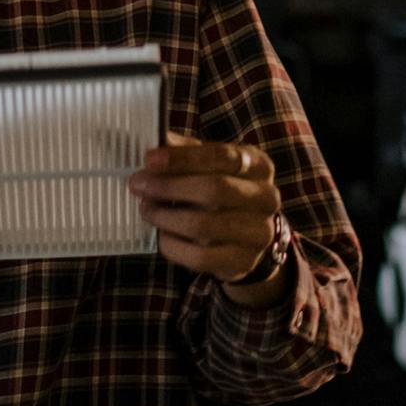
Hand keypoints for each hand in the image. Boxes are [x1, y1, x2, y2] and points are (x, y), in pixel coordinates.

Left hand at [129, 133, 285, 302]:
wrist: (247, 239)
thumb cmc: (223, 193)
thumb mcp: (211, 166)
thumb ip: (187, 153)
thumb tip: (157, 142)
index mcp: (258, 166)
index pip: (222, 156)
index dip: (183, 158)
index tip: (149, 159)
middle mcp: (266, 198)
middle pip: (214, 190)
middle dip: (169, 187)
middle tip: (138, 185)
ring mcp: (258, 233)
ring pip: (203, 225)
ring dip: (165, 217)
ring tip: (147, 209)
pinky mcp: (242, 262)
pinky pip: (199, 256)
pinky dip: (172, 245)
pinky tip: (162, 235)